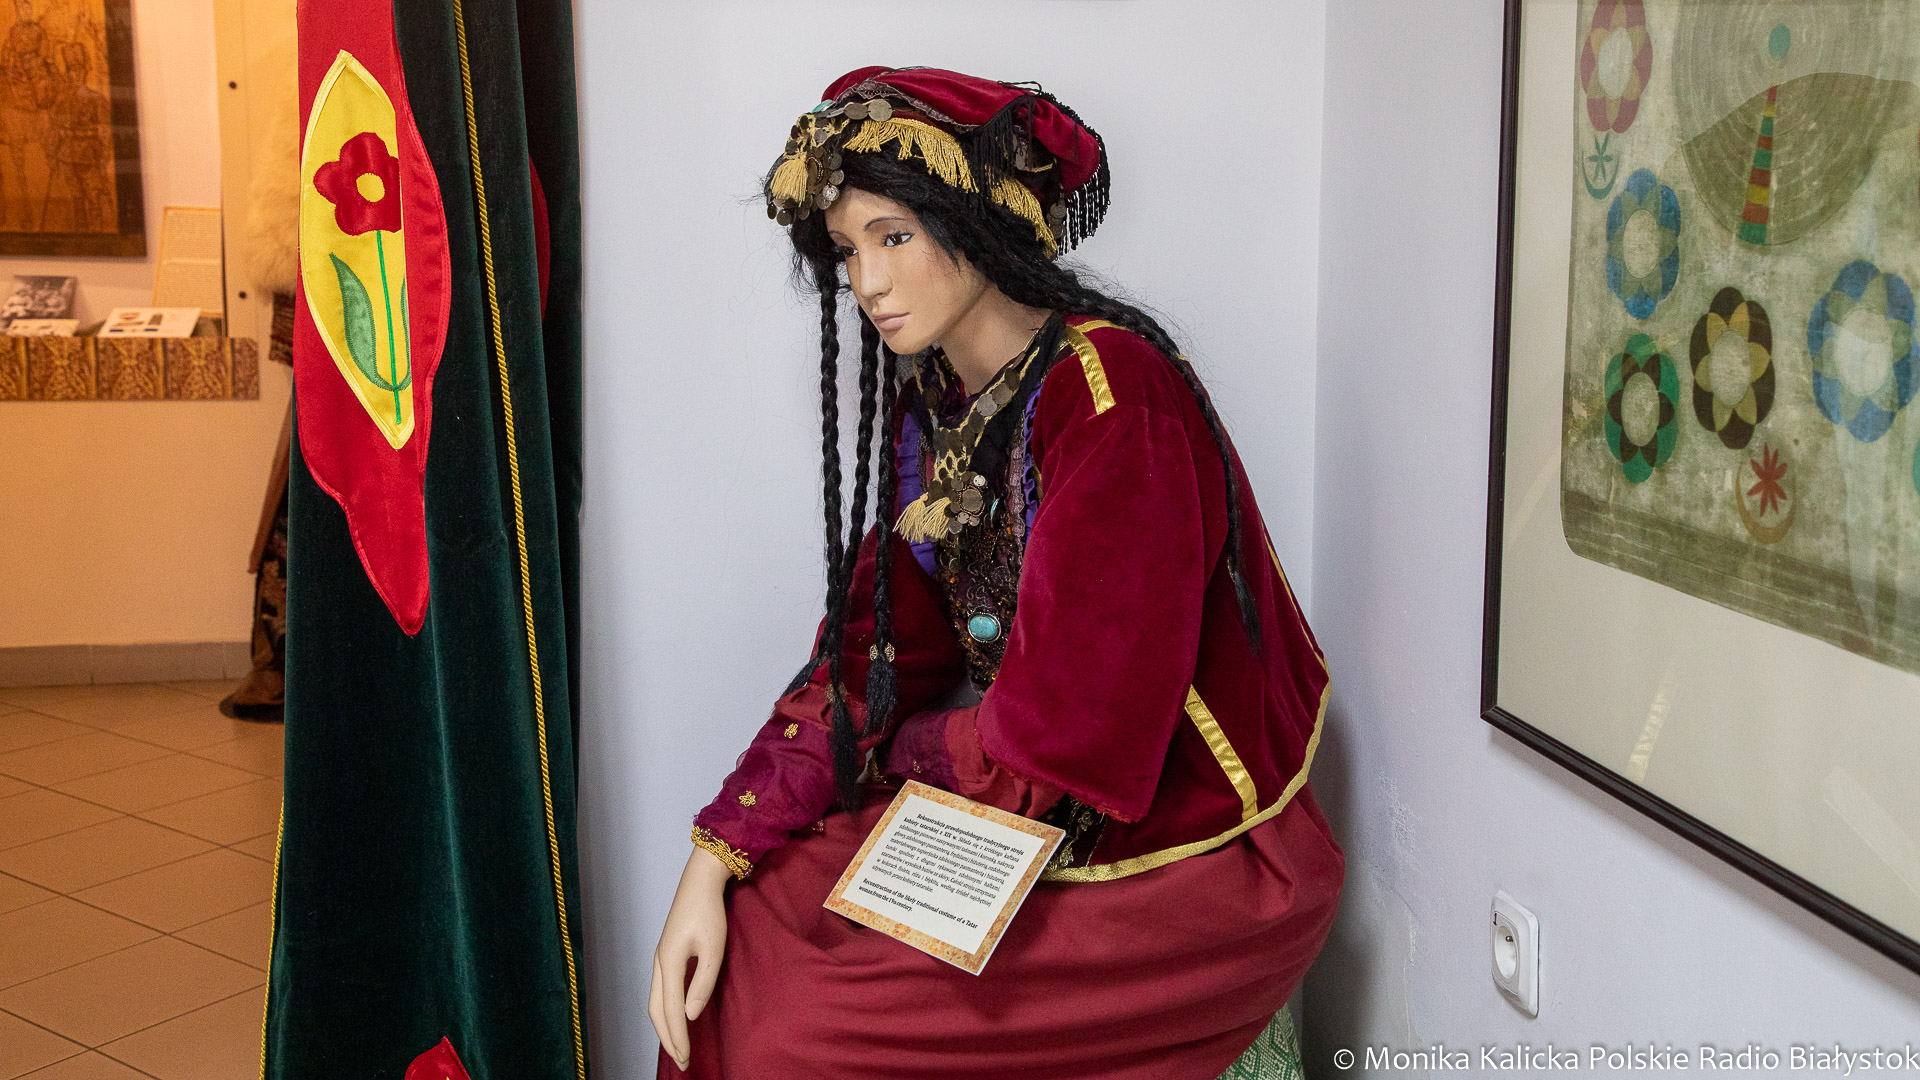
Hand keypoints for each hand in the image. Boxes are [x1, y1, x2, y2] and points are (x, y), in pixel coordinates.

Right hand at [650, 845, 730, 1070]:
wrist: (700, 882)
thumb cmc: (709, 912)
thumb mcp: (713, 948)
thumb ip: (702, 982)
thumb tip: (690, 1016)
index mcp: (669, 962)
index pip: (673, 1010)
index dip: (678, 1037)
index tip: (686, 1058)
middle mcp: (658, 963)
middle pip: (657, 1011)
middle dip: (668, 1038)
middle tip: (681, 1061)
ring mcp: (659, 959)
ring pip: (655, 1002)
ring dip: (664, 1026)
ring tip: (677, 1045)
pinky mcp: (664, 954)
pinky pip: (659, 991)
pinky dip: (664, 1011)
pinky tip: (675, 1016)